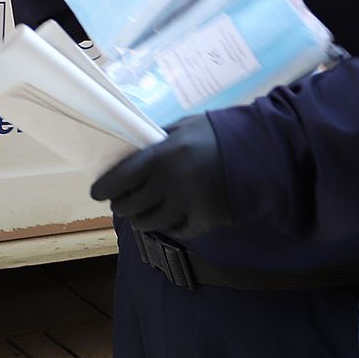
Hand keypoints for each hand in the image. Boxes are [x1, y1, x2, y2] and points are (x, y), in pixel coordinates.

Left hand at [90, 115, 233, 239]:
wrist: (262, 153)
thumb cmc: (218, 135)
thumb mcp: (184, 127)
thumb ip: (157, 141)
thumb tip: (130, 153)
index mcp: (163, 155)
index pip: (120, 178)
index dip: (104, 188)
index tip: (96, 192)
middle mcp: (171, 182)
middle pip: (130, 205)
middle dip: (122, 205)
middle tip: (122, 202)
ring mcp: (188, 204)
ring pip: (149, 223)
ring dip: (141, 219)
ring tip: (142, 214)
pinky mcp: (205, 221)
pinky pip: (176, 230)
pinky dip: (169, 225)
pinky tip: (169, 217)